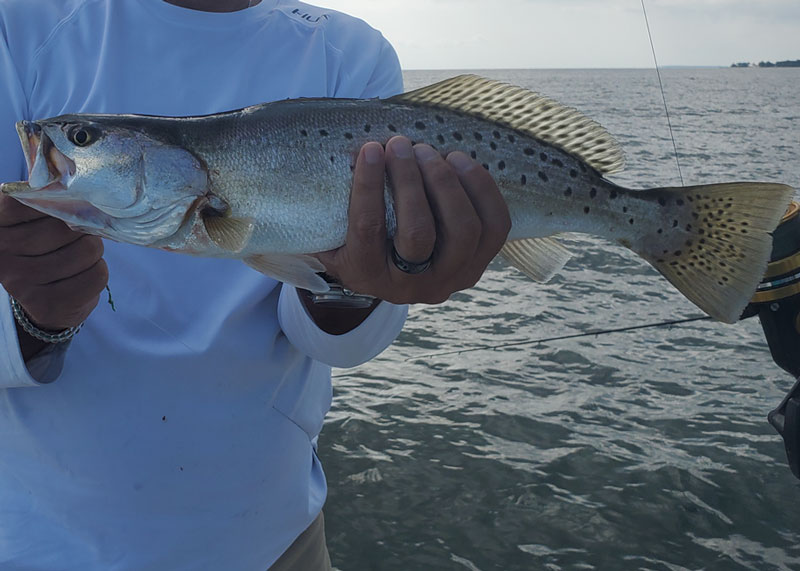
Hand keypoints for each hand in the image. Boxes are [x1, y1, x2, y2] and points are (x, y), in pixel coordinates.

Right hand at [0, 196, 107, 335]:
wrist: (41, 301)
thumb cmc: (40, 248)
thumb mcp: (30, 220)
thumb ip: (42, 198)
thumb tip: (70, 175)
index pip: (29, 199)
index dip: (56, 200)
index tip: (60, 209)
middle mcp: (2, 254)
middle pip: (65, 226)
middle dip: (81, 229)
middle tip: (72, 237)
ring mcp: (22, 282)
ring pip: (87, 250)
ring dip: (92, 252)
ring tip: (77, 256)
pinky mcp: (48, 304)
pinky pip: (97, 275)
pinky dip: (97, 272)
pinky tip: (80, 275)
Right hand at [317, 136, 510, 304]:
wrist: (391, 271)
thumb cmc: (354, 236)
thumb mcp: (330, 230)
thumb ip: (326, 204)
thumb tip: (330, 155)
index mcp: (365, 275)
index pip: (367, 231)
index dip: (368, 187)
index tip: (370, 148)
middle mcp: (410, 287)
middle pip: (418, 234)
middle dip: (411, 181)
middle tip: (402, 144)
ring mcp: (451, 278)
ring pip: (462, 231)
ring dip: (447, 183)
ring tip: (430, 151)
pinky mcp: (480, 264)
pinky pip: (495, 227)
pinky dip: (482, 189)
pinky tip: (459, 162)